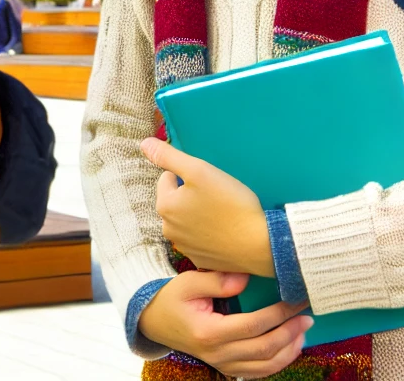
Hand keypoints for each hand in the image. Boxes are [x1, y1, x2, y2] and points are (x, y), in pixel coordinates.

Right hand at [139, 270, 310, 377]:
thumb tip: (246, 278)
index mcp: (209, 333)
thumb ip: (217, 280)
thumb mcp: (188, 283)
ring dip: (289, 349)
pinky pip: (258, 372)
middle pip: (264, 348)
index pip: (254, 326)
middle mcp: (217, 354)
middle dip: (291, 332)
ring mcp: (222, 364)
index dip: (279, 314)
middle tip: (307, 315)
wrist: (155, 322)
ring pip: (265, 365)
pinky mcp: (226, 367)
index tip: (296, 300)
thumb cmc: (172, 299)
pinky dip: (278, 362)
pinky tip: (289, 347)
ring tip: (303, 330)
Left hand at [142, 137, 273, 275]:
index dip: (188, 175)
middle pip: (176, 201)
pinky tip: (225, 232)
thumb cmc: (230, 203)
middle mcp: (169, 229)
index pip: (168, 178)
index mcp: (165, 206)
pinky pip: (200, 240)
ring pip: (187, 220)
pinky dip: (209, 234)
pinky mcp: (201, 260)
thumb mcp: (199, 170)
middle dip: (191, 196)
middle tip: (217, 196)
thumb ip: (169, 157)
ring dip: (199, 215)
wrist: (259, 244)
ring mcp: (185, 248)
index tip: (208, 182)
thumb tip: (144, 144)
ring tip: (222, 214)